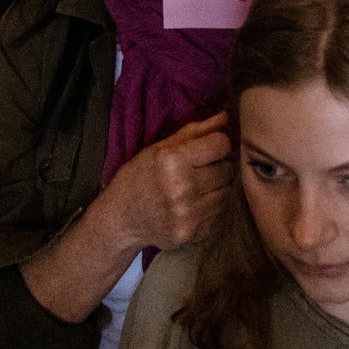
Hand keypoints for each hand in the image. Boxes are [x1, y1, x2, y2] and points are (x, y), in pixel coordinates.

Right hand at [101, 113, 232, 250]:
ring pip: (226, 192)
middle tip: (199, 169)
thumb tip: (226, 115)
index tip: (207, 147)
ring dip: (216, 187)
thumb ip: (195, 131)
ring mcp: (188, 214)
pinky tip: (193, 205)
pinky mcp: (193, 233)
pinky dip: (210, 207)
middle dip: (217, 165)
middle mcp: (182, 187)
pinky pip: (219, 213)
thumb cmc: (139, 177)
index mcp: (172, 160)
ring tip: (196, 186)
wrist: (120, 219)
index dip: (217, 143)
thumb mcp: (160, 148)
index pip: (221, 144)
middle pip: (227, 169)